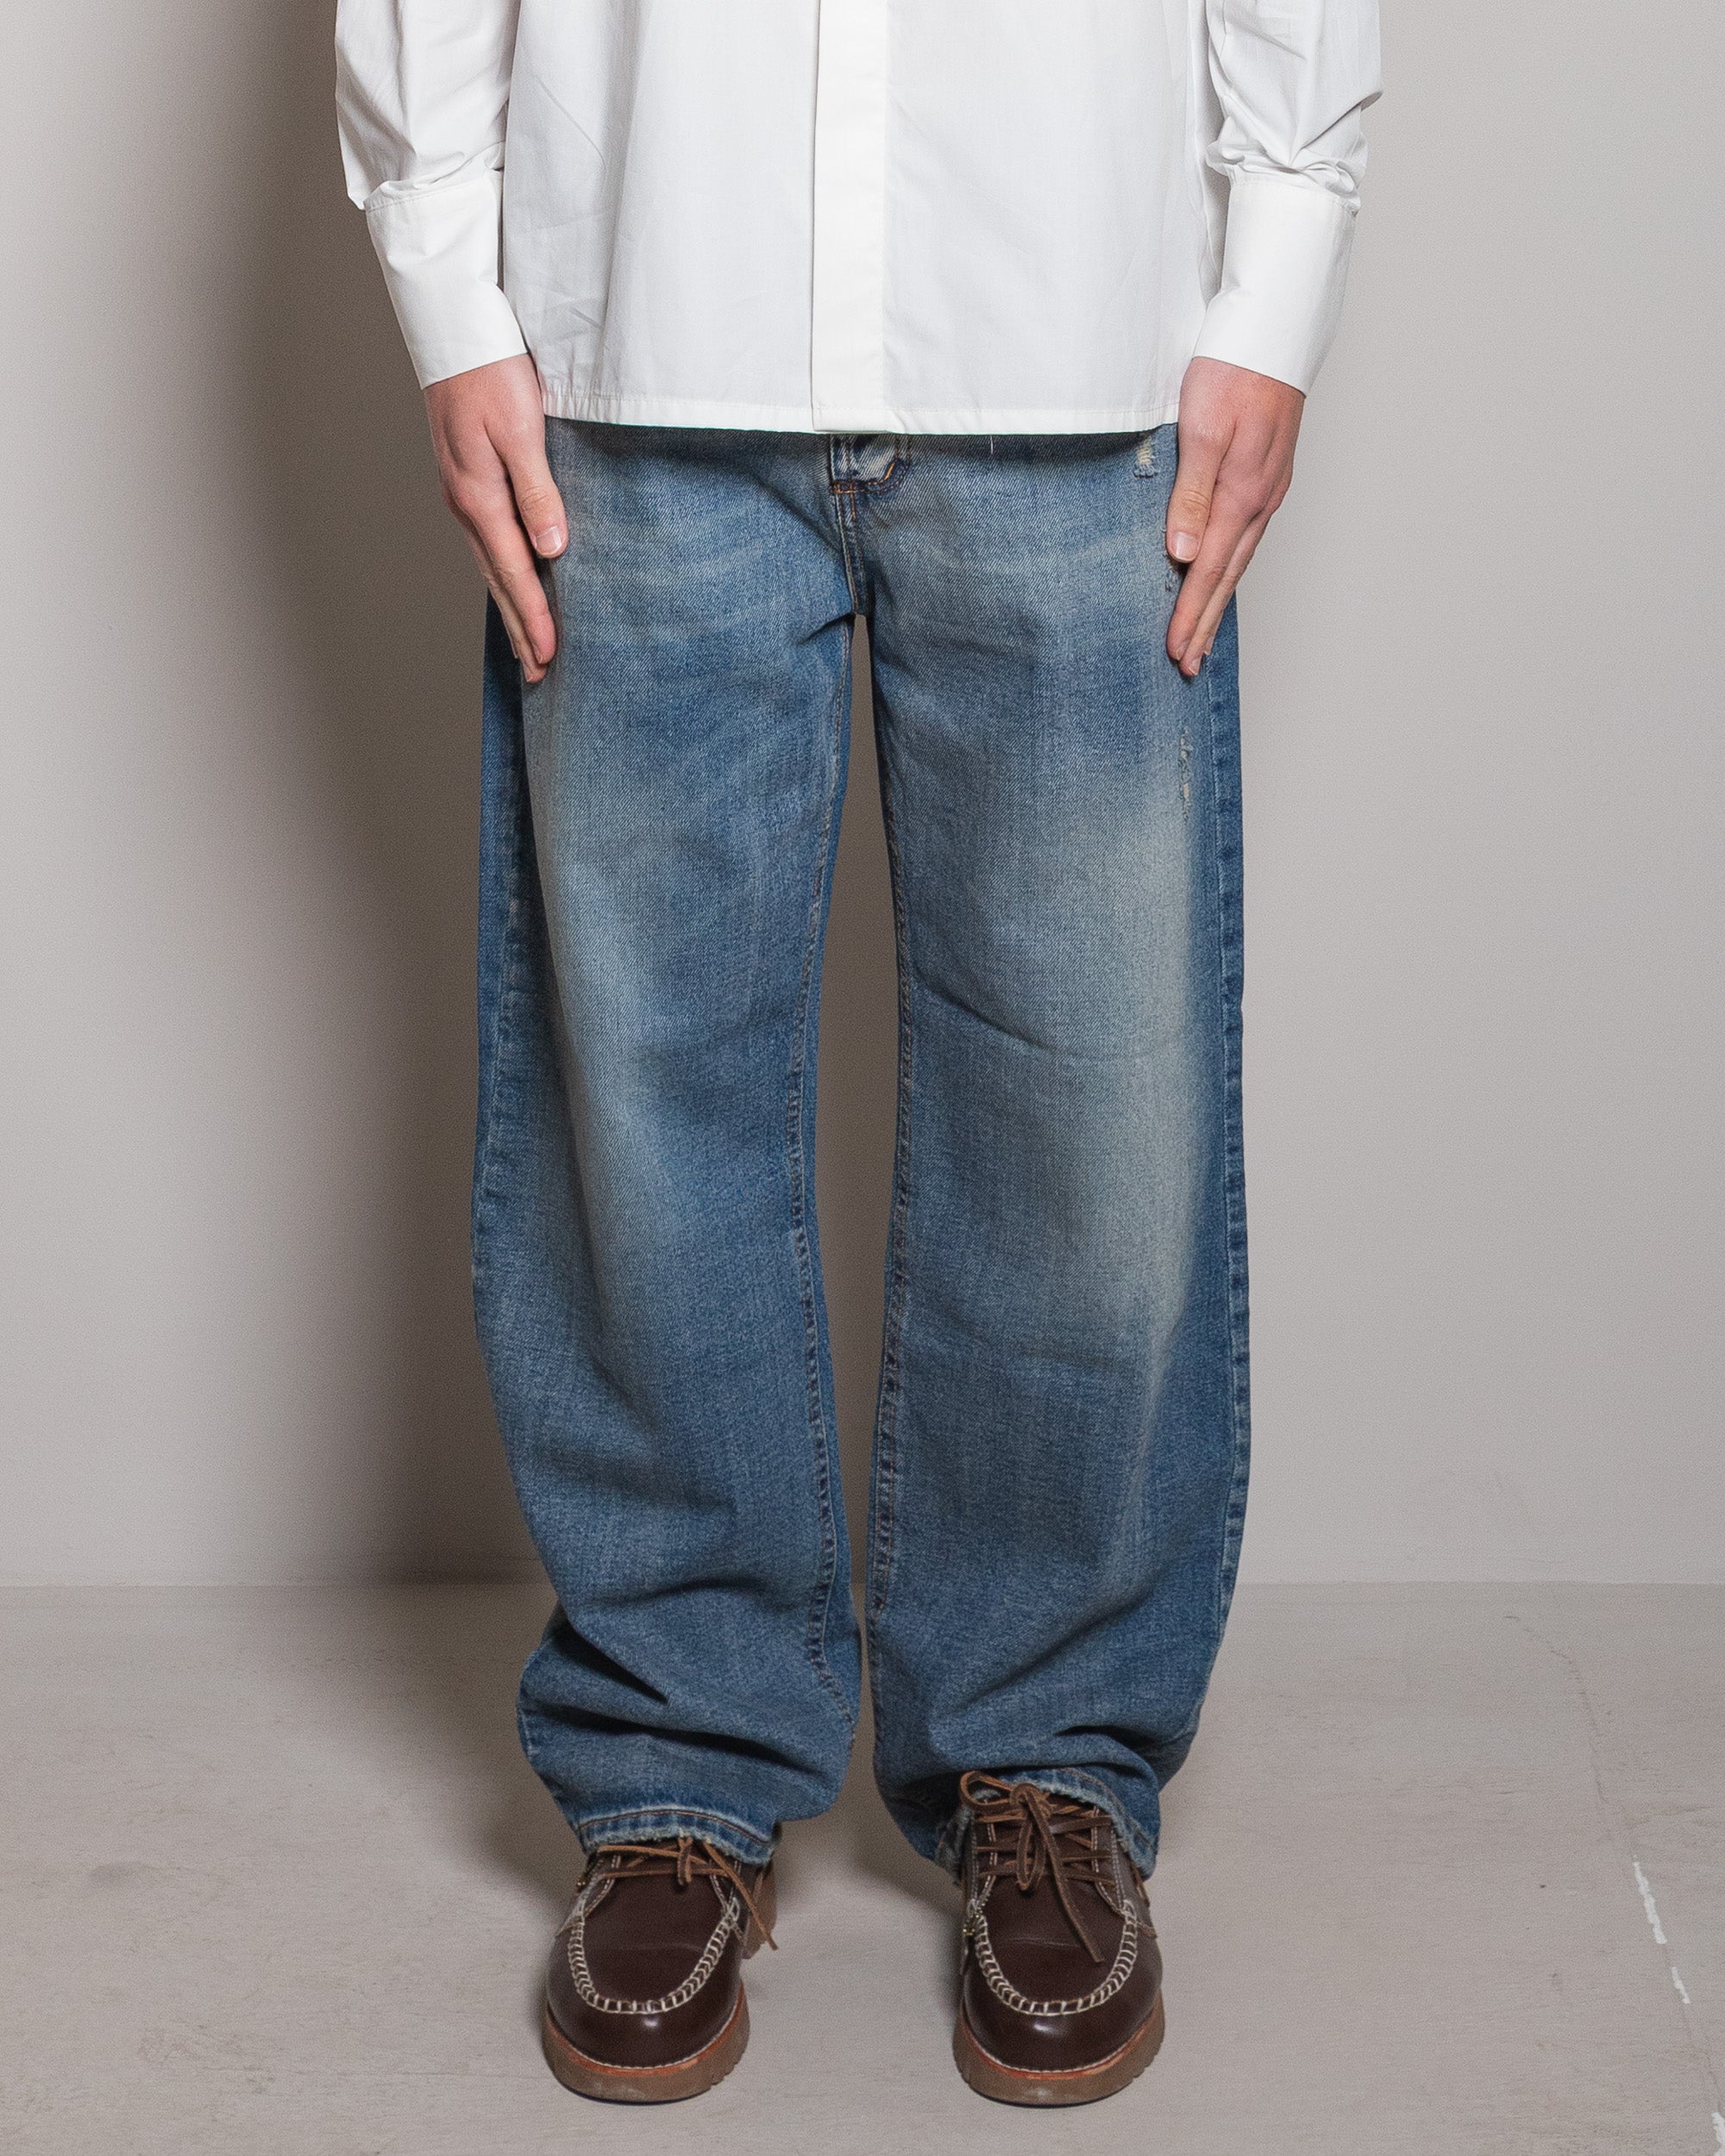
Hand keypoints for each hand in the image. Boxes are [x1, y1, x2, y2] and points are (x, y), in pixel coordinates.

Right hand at [424, 354, 566, 682]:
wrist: (454, 330)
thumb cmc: (491, 372)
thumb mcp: (521, 429)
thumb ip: (538, 490)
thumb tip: (551, 548)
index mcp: (479, 497)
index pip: (515, 572)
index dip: (535, 618)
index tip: (551, 657)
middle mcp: (465, 504)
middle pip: (499, 581)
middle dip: (520, 629)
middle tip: (539, 673)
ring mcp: (462, 494)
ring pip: (490, 566)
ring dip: (510, 608)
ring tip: (526, 645)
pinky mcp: (466, 481)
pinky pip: (486, 543)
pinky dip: (501, 575)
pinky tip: (510, 584)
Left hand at [1165, 358, 1303, 678]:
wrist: (1274, 327)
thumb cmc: (1232, 368)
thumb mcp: (1202, 428)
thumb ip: (1191, 493)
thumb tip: (1182, 555)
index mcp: (1241, 494)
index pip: (1209, 570)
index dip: (1190, 614)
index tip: (1175, 652)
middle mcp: (1260, 499)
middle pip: (1228, 576)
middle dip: (1205, 622)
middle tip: (1187, 664)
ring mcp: (1268, 488)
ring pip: (1239, 558)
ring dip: (1218, 600)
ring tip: (1201, 634)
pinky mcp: (1267, 474)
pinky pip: (1247, 535)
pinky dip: (1231, 566)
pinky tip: (1221, 574)